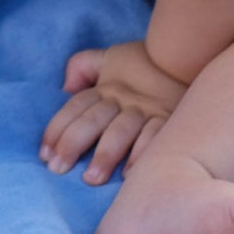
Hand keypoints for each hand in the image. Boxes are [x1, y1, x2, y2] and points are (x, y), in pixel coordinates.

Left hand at [39, 40, 188, 185]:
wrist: (188, 54)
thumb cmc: (144, 62)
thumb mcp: (110, 57)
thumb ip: (83, 65)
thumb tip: (64, 86)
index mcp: (107, 86)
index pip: (76, 106)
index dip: (57, 129)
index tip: (45, 155)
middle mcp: (123, 98)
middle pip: (93, 120)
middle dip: (73, 144)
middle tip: (58, 170)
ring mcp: (147, 109)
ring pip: (122, 130)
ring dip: (105, 154)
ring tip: (91, 179)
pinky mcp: (169, 120)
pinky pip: (154, 137)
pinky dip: (142, 154)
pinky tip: (130, 174)